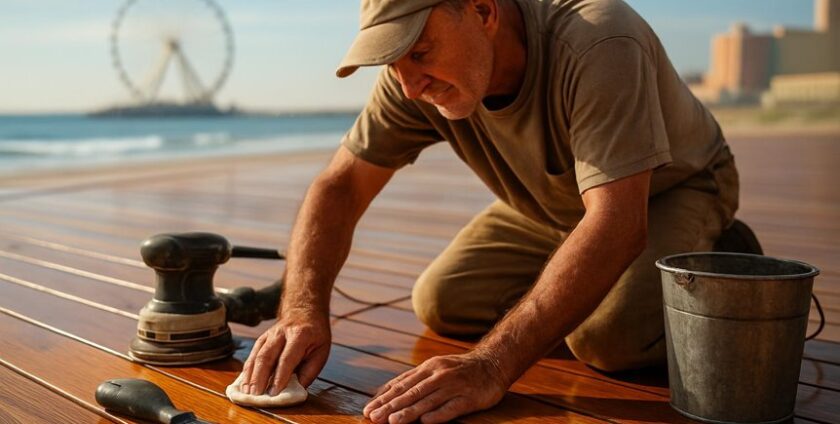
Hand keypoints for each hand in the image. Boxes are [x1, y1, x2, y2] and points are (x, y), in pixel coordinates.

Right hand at [239, 307, 330, 394]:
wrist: (305, 311)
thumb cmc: (315, 336)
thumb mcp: (321, 352)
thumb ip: (309, 372)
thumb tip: (295, 391)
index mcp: (300, 335)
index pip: (287, 358)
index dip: (279, 377)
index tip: (273, 393)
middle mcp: (282, 333)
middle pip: (266, 356)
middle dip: (259, 377)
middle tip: (255, 395)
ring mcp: (269, 334)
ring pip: (256, 355)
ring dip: (250, 375)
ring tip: (246, 391)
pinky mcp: (262, 338)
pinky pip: (252, 354)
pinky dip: (247, 369)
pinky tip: (244, 382)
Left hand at [363, 352, 507, 423]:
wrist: (493, 363)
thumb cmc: (459, 370)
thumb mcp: (435, 368)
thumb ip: (414, 380)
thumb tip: (387, 392)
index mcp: (429, 368)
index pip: (402, 385)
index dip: (384, 398)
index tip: (368, 409)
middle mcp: (439, 375)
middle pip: (412, 393)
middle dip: (391, 406)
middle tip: (374, 417)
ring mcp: (454, 386)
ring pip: (428, 401)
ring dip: (409, 412)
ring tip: (393, 422)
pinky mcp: (469, 398)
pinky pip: (451, 408)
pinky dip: (438, 415)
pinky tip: (425, 422)